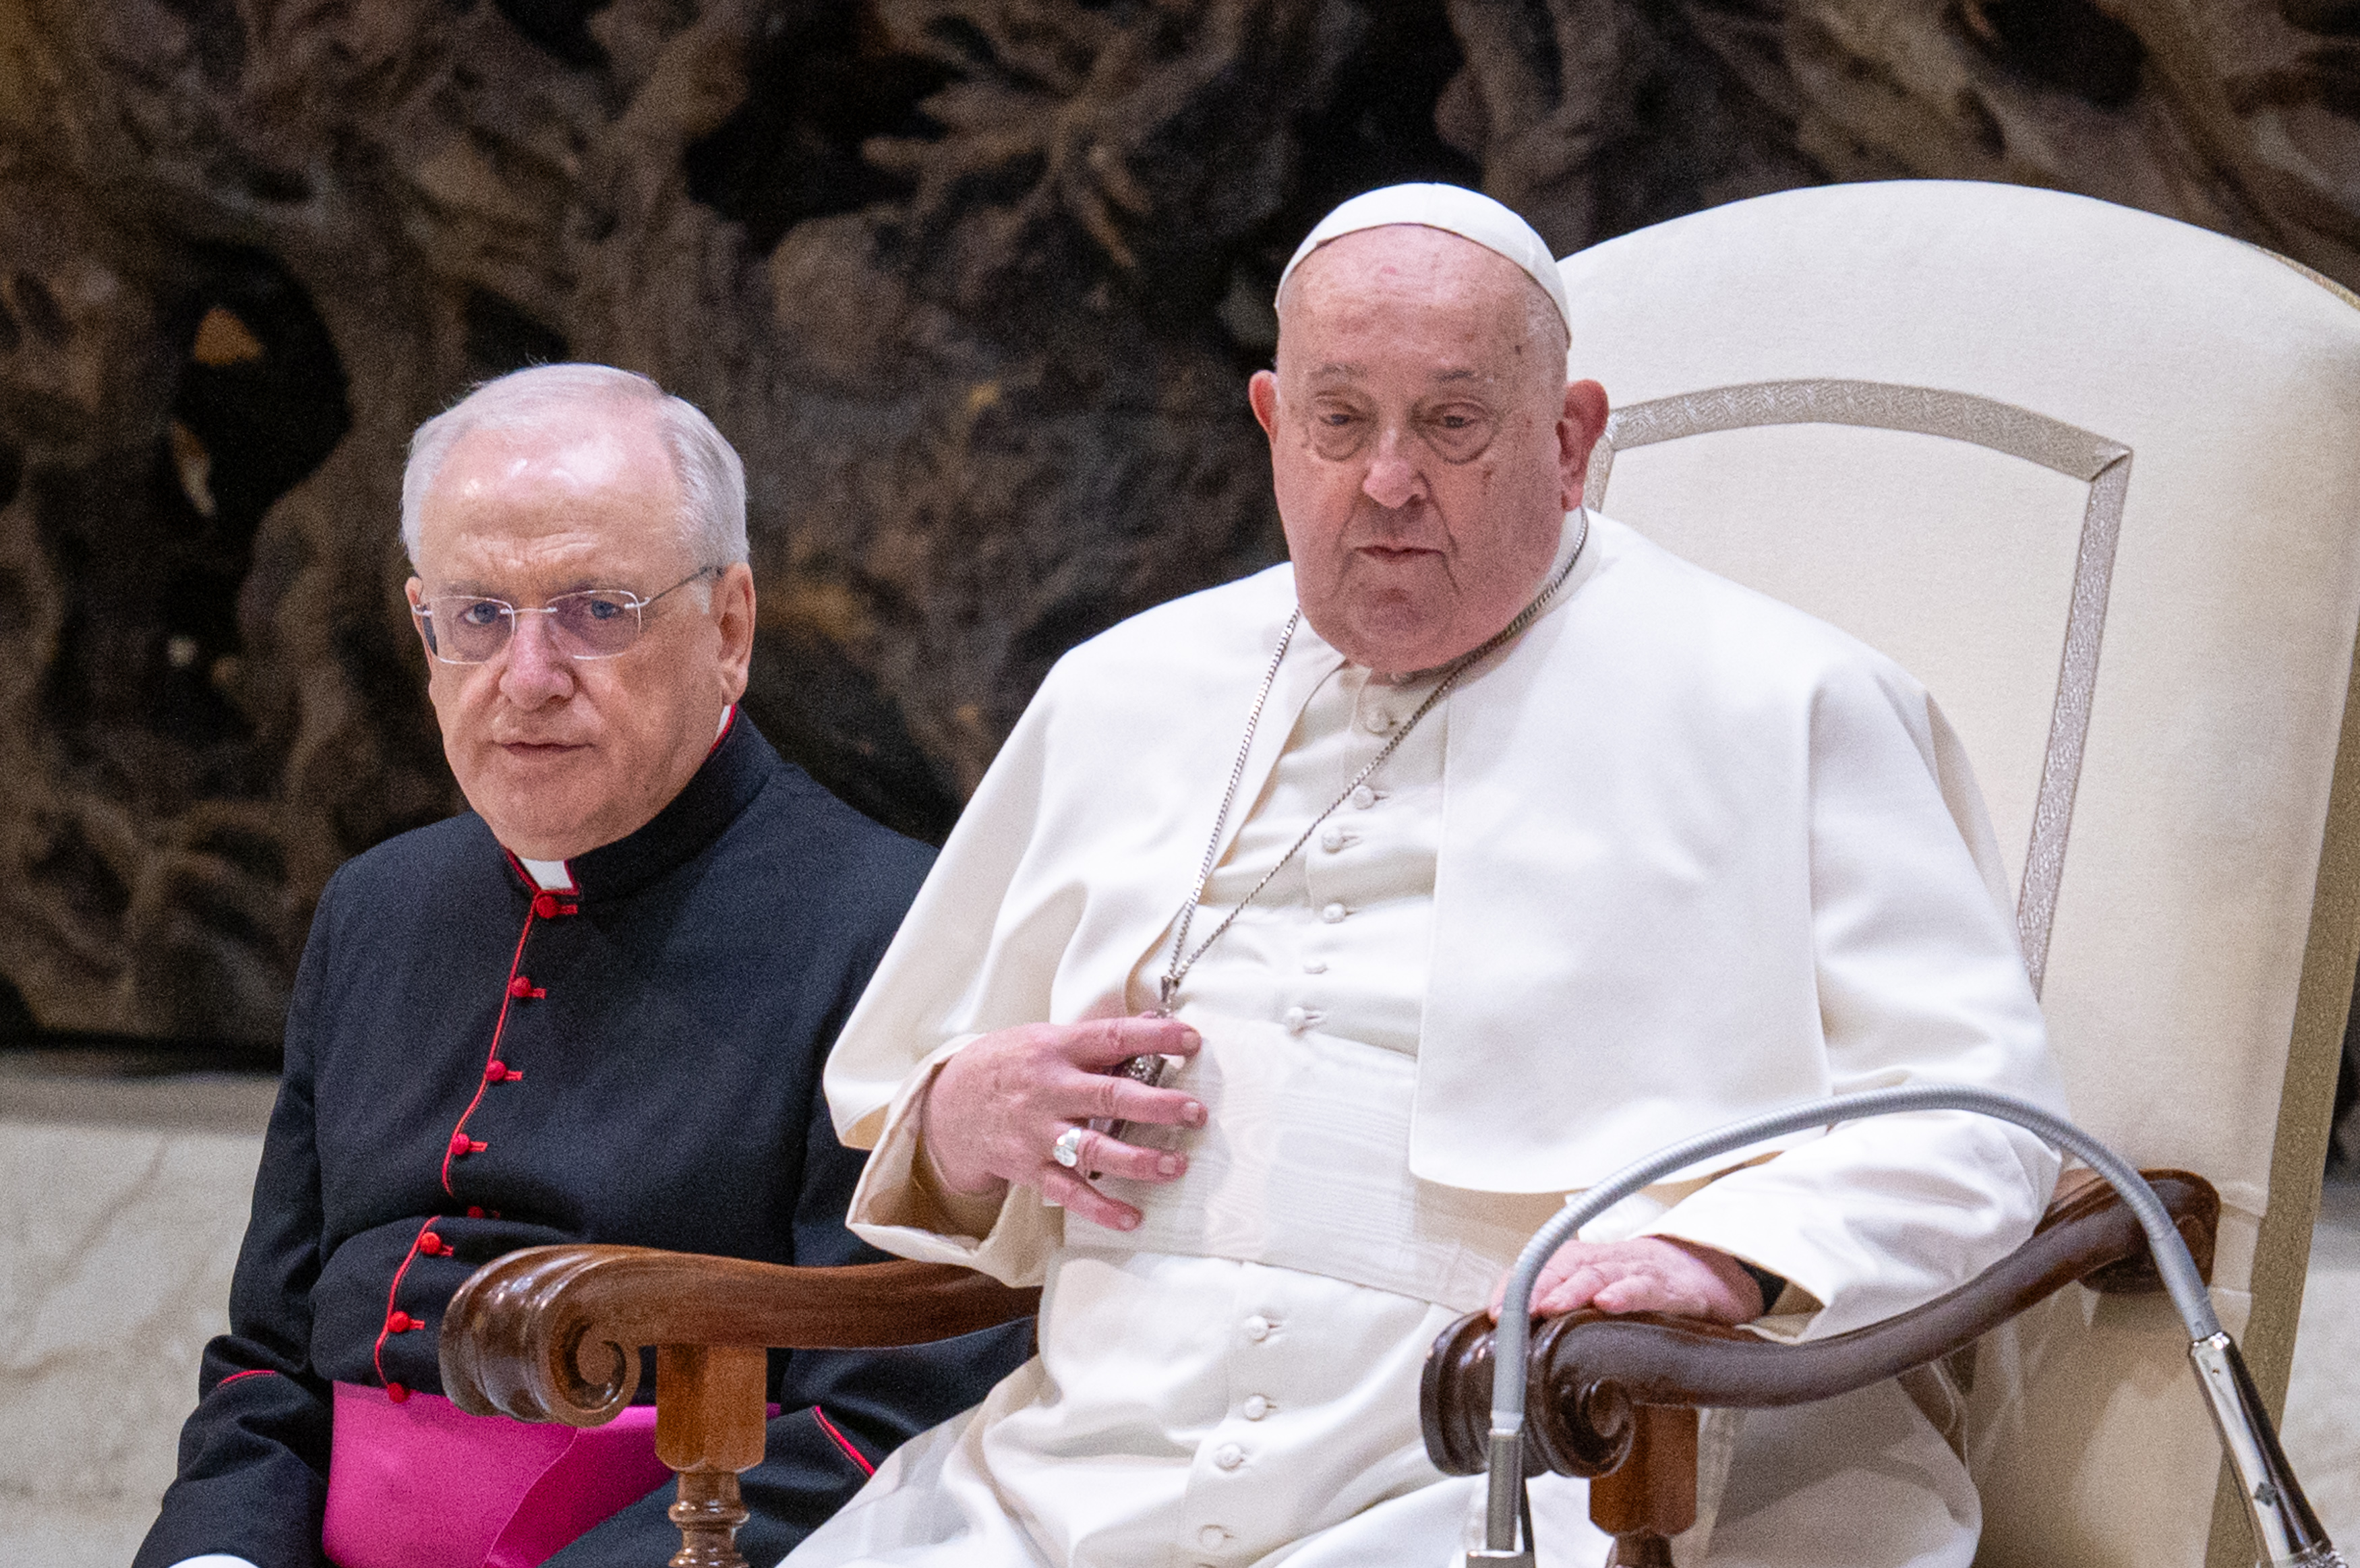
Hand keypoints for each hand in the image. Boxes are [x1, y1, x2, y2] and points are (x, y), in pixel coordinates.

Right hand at [921, 1016, 1207, 1231]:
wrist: (948, 1105)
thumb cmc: (1009, 1065)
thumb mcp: (1045, 1038)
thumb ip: (1097, 1040)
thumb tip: (1156, 1023)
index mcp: (1056, 1048)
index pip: (1111, 1037)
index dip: (1153, 1037)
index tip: (1191, 1040)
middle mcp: (1049, 1090)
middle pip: (1108, 1097)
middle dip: (1156, 1105)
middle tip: (1195, 1112)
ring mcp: (1039, 1133)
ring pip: (1093, 1149)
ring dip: (1138, 1160)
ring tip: (1176, 1165)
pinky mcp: (1030, 1168)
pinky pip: (1069, 1193)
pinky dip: (1101, 1208)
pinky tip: (1132, 1218)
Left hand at [1490, 1237, 1762, 1323]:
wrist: (1708, 1268)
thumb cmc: (1646, 1283)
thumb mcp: (1602, 1290)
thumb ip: (1568, 1310)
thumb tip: (1523, 1344)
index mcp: (1585, 1261)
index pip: (1539, 1266)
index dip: (1515, 1286)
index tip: (1494, 1312)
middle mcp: (1606, 1260)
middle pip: (1561, 1266)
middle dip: (1534, 1288)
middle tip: (1514, 1311)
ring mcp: (1637, 1270)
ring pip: (1597, 1273)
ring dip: (1571, 1290)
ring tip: (1551, 1306)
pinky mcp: (1670, 1287)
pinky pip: (1645, 1287)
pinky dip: (1626, 1293)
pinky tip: (1609, 1303)